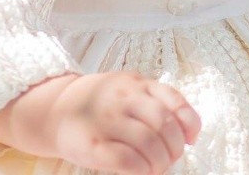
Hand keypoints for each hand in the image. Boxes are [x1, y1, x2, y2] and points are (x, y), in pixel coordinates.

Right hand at [0, 70, 200, 174]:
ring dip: (160, 162)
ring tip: (157, 168)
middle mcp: (124, 97)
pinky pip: (126, 160)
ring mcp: (108, 120)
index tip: (191, 139)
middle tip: (171, 159)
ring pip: (148, 143)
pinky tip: (142, 171)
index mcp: (137, 83)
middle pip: (164, 124)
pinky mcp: (93, 144)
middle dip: (174, 148)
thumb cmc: (104, 103)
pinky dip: (141, 170)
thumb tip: (189, 133)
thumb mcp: (130, 89)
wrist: (58, 108)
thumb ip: (156, 101)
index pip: (174, 100)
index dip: (189, 123)